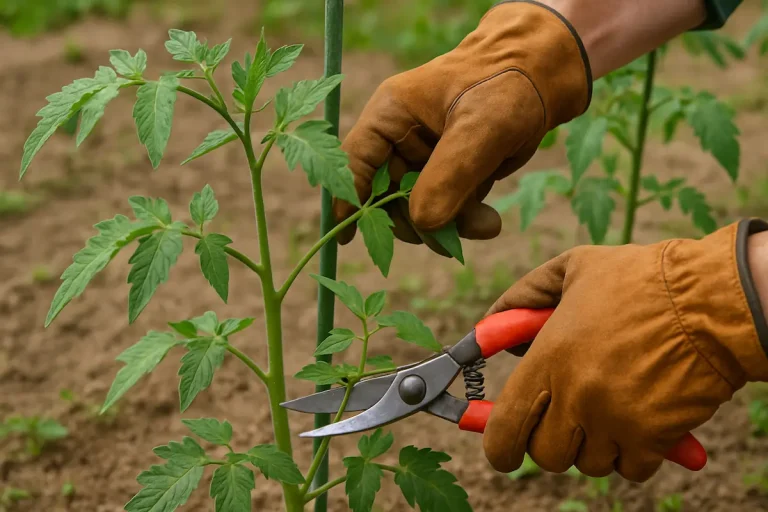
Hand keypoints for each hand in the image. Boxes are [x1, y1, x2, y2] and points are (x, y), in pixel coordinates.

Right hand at [333, 1, 590, 253]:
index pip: (355, 161)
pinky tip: (491, 222)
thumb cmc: (509, 84)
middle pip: (386, 196)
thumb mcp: (480, 127)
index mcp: (392, 114)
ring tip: (487, 226)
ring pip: (418, 210)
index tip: (344, 237)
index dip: (347, 200)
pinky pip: (446, 209)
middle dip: (415, 223)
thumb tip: (421, 222)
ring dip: (447, 227)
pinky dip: (465, 222)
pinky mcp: (451, 173)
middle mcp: (402, 138)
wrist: (548, 77)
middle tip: (447, 241)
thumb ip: (449, 175)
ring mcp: (426, 159)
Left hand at [482, 219, 767, 481]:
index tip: (501, 450)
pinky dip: (632, 454)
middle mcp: (577, 396)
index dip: (498, 446)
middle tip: (565, 418)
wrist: (713, 299)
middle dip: (551, 440)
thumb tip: (491, 329)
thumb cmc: (640, 278)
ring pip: (587, 463)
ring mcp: (616, 421)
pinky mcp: (654, 437)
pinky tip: (640, 420)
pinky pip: (630, 469)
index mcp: (550, 358)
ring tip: (609, 406)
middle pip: (544, 454)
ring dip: (593, 444)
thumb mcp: (572, 269)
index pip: (505, 427)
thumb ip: (524, 297)